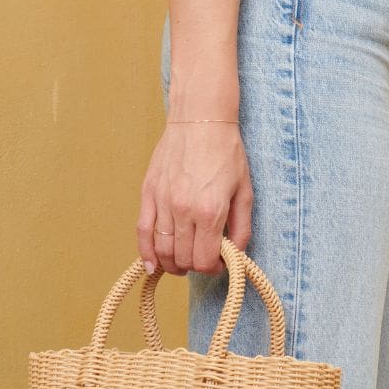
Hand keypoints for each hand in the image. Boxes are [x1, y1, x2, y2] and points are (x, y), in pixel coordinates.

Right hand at [136, 120, 253, 275]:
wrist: (200, 119)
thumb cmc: (226, 153)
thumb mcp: (244, 192)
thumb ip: (242, 229)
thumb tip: (235, 255)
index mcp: (210, 212)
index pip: (205, 260)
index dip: (213, 268)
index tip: (218, 263)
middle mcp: (184, 210)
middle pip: (183, 259)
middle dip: (194, 266)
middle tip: (202, 260)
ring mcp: (163, 202)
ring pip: (163, 250)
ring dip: (172, 264)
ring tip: (181, 264)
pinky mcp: (148, 193)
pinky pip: (143, 231)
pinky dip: (146, 252)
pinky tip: (151, 265)